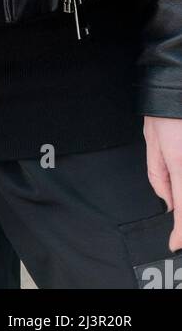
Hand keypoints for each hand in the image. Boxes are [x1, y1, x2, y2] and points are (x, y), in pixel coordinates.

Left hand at [144, 115, 181, 250]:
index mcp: (180, 163)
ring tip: (175, 201)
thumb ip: (160, 177)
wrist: (175, 87)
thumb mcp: (152, 143)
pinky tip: (178, 186)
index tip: (175, 244)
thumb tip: (169, 205)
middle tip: (178, 230)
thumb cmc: (163, 113)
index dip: (181, 232)